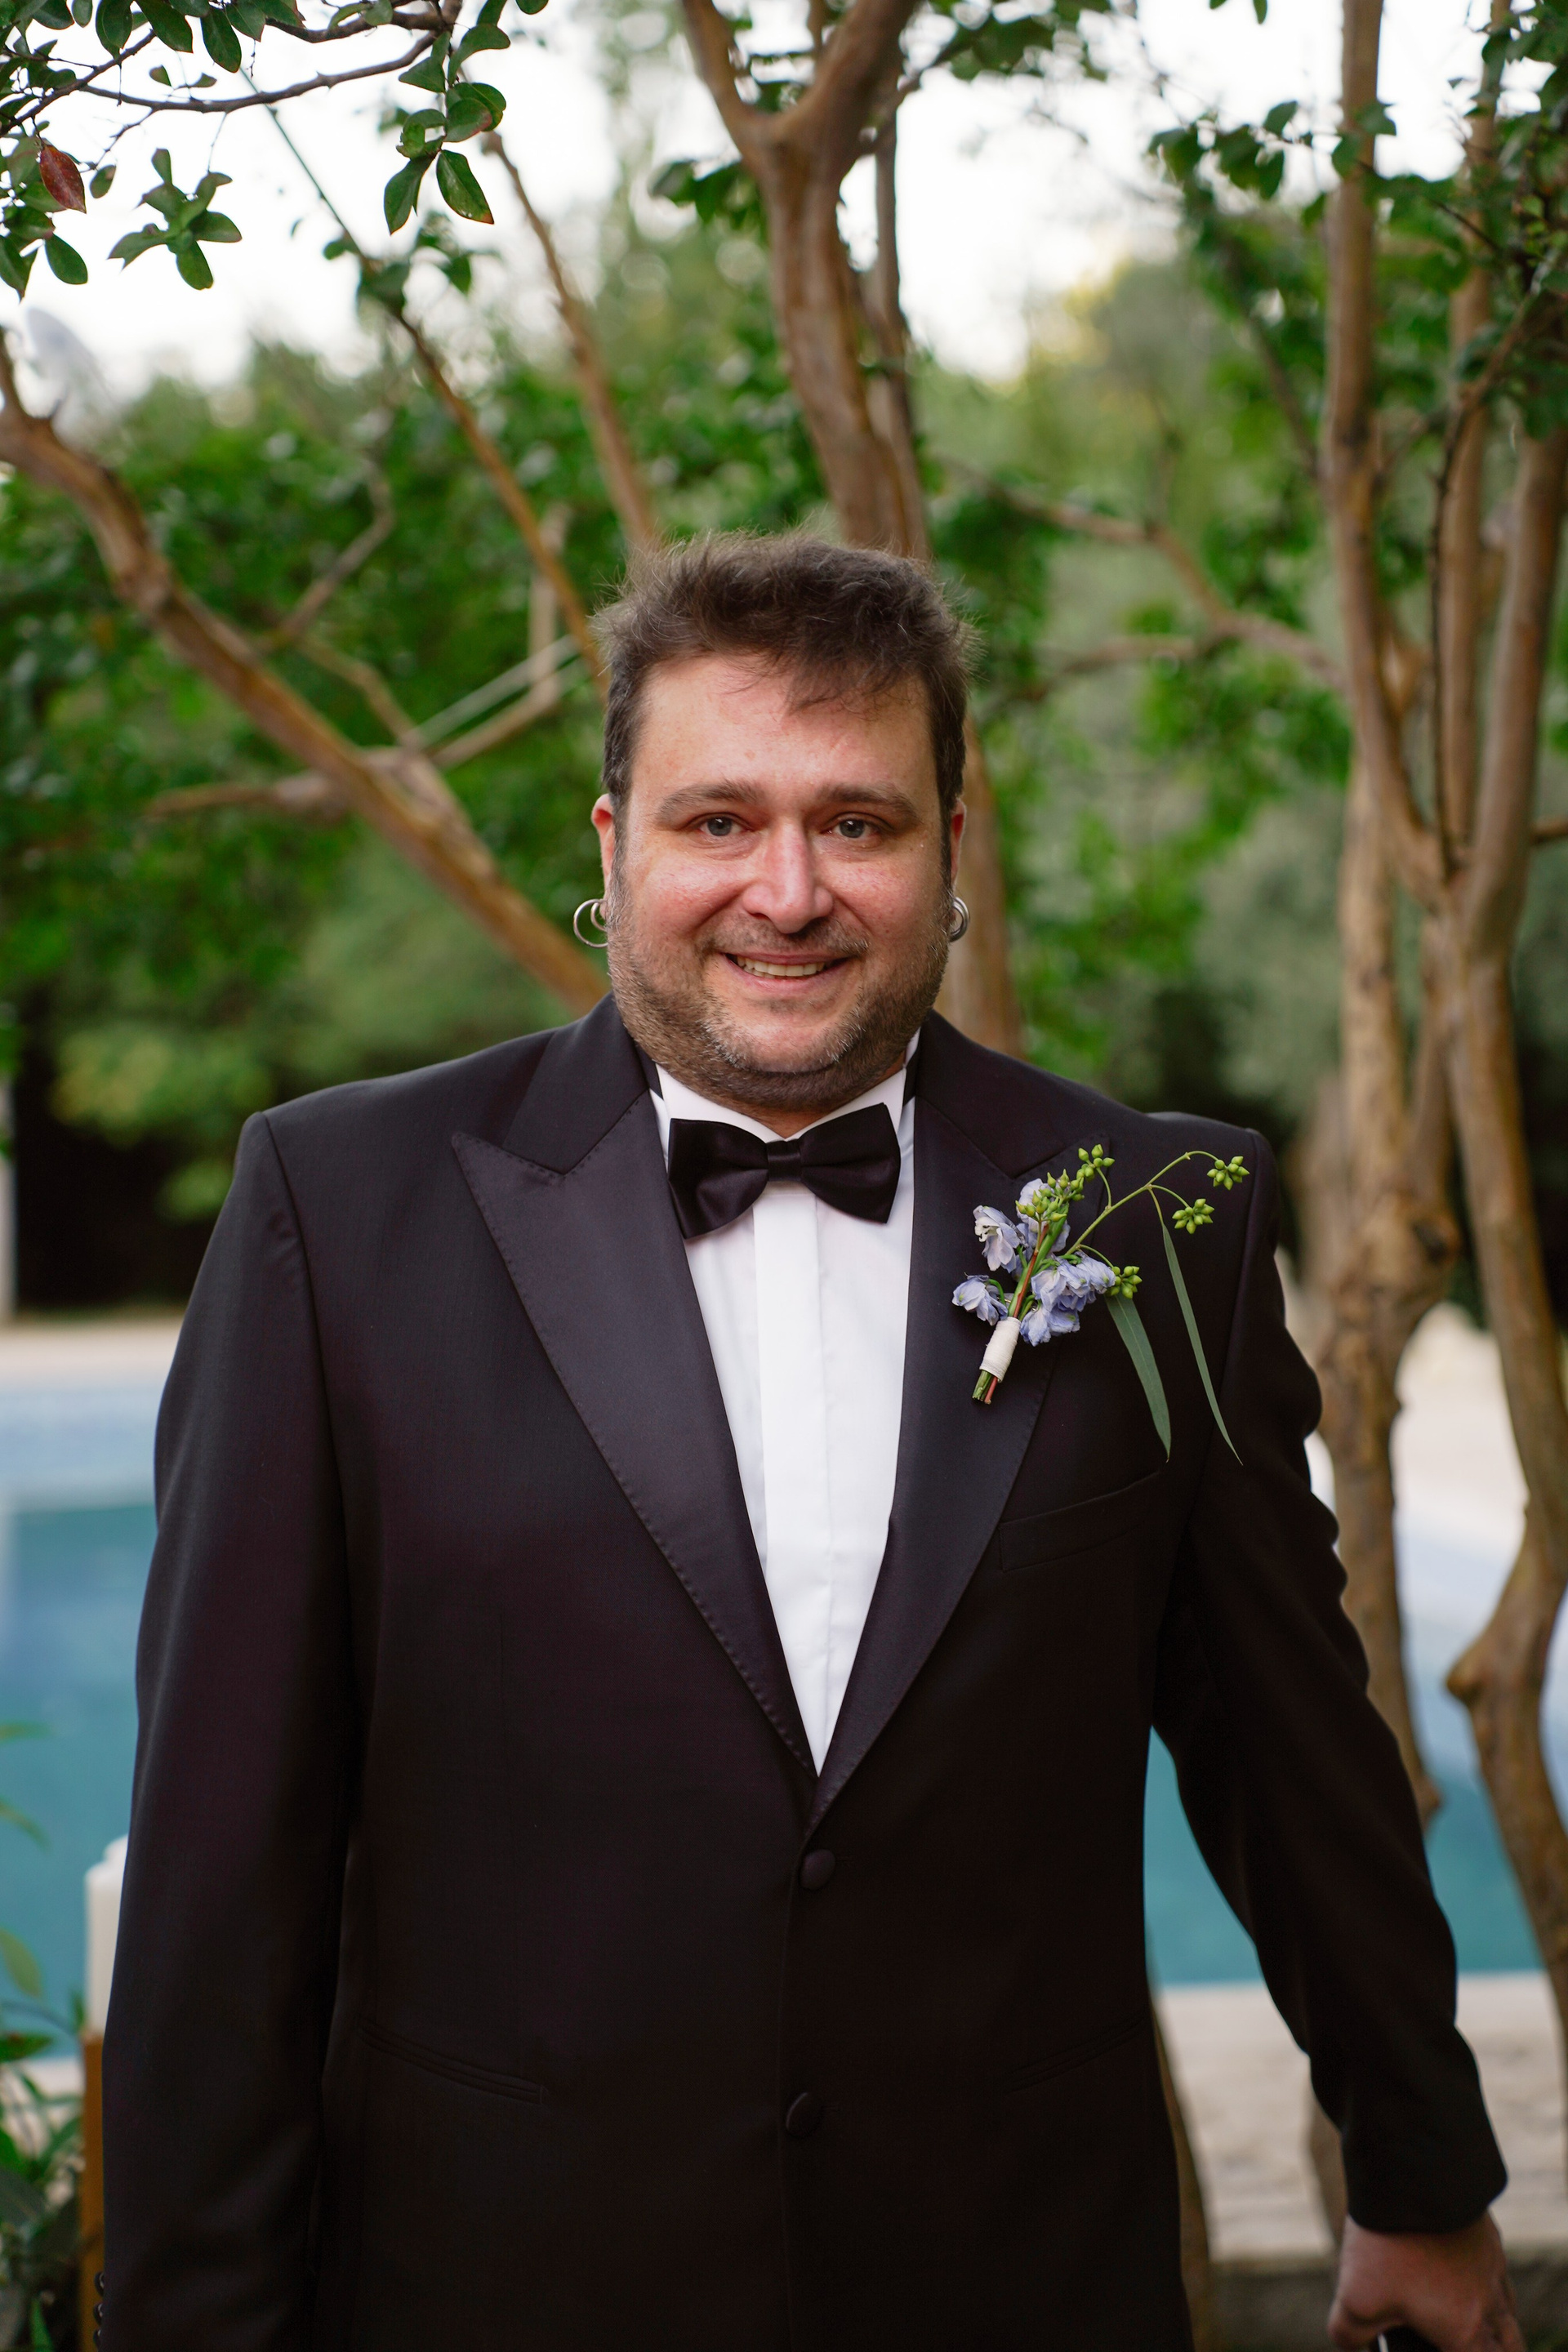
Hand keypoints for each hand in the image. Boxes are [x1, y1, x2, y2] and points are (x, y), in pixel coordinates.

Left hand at [1328, 2214, 1522, 2350]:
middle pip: (1507, 2345)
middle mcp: (1490, 2300)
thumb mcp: (1355, 2300)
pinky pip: (1494, 2264)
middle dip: (1492, 2350)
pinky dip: (1483, 2277)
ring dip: (1493, 2320)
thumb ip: (1352, 2335)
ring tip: (1465, 2318)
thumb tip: (1353, 2344)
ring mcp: (1491, 2261)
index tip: (1437, 2346)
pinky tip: (1457, 2268)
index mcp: (1465, 2330)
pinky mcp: (1484, 2230)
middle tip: (1467, 2341)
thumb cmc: (1387, 2244)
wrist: (1411, 2171)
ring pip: (1505, 2305)